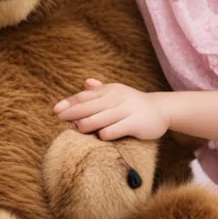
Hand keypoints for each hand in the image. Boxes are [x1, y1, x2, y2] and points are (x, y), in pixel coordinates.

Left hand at [54, 78, 168, 140]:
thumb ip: (101, 89)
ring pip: (102, 117)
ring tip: (76, 128)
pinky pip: (117, 129)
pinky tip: (100, 136)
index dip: (70, 102)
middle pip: (91, 105)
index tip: (56, 109)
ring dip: (87, 123)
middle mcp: (117, 98)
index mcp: (110, 91)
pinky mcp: (136, 123)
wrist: (161, 110)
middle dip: (74, 112)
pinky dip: (107, 133)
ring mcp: (127, 110)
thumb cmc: (133, 103)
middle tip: (59, 118)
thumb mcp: (118, 93)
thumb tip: (86, 82)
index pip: (86, 95)